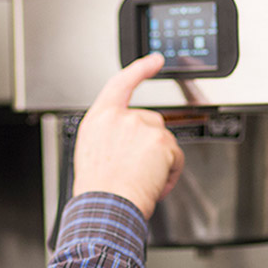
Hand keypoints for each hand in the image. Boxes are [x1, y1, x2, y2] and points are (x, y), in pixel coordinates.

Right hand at [72, 53, 184, 219]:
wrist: (105, 206)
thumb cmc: (97, 190)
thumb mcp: (92, 154)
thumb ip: (110, 137)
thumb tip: (127, 142)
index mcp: (98, 119)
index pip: (120, 84)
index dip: (140, 69)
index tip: (154, 60)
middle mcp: (119, 118)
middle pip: (149, 121)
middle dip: (149, 144)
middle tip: (135, 169)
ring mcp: (141, 127)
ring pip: (164, 140)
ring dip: (159, 161)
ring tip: (141, 180)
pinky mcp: (161, 141)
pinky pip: (175, 157)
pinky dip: (170, 173)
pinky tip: (153, 184)